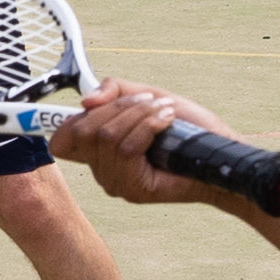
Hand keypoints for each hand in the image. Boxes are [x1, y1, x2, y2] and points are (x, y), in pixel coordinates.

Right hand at [48, 83, 260, 211]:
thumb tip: (85, 101)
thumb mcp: (146, 97)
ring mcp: (115, 182)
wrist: (218, 153)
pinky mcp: (133, 189)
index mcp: (98, 149)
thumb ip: (114, 91)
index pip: (62, 140)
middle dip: (119, 107)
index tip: (85, 105)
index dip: (63, 123)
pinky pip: (127, 149)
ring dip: (140, 115)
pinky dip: (148, 127)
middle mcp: (100, 169)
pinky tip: (166, 122)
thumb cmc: (186, 129)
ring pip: (108, 136)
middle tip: (150, 102)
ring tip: (164, 112)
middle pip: (85, 130)